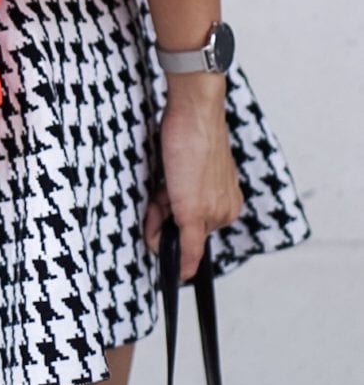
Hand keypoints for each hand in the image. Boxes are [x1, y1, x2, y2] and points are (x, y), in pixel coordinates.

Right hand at [143, 77, 244, 281]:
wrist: (197, 112)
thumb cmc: (191, 132)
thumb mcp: (185, 171)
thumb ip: (182, 197)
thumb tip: (173, 228)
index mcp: (227, 200)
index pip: (196, 223)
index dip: (173, 217)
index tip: (164, 205)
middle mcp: (225, 209)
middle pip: (186, 229)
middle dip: (162, 216)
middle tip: (157, 196)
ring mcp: (213, 213)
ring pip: (179, 233)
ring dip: (158, 219)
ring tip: (160, 190)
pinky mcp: (196, 213)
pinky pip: (190, 247)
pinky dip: (184, 262)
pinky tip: (180, 272)